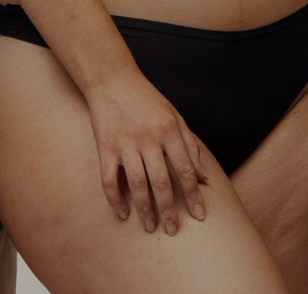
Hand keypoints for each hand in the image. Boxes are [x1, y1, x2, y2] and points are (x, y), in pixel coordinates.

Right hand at [86, 69, 207, 234]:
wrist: (112, 78)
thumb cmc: (146, 98)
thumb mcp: (174, 114)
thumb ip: (190, 145)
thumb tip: (202, 177)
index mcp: (168, 129)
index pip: (185, 169)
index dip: (193, 195)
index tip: (199, 216)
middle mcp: (148, 136)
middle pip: (162, 181)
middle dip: (169, 210)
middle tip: (173, 230)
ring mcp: (125, 142)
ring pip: (137, 184)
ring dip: (145, 209)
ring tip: (150, 226)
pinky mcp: (105, 145)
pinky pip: (109, 179)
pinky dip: (115, 199)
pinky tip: (123, 213)